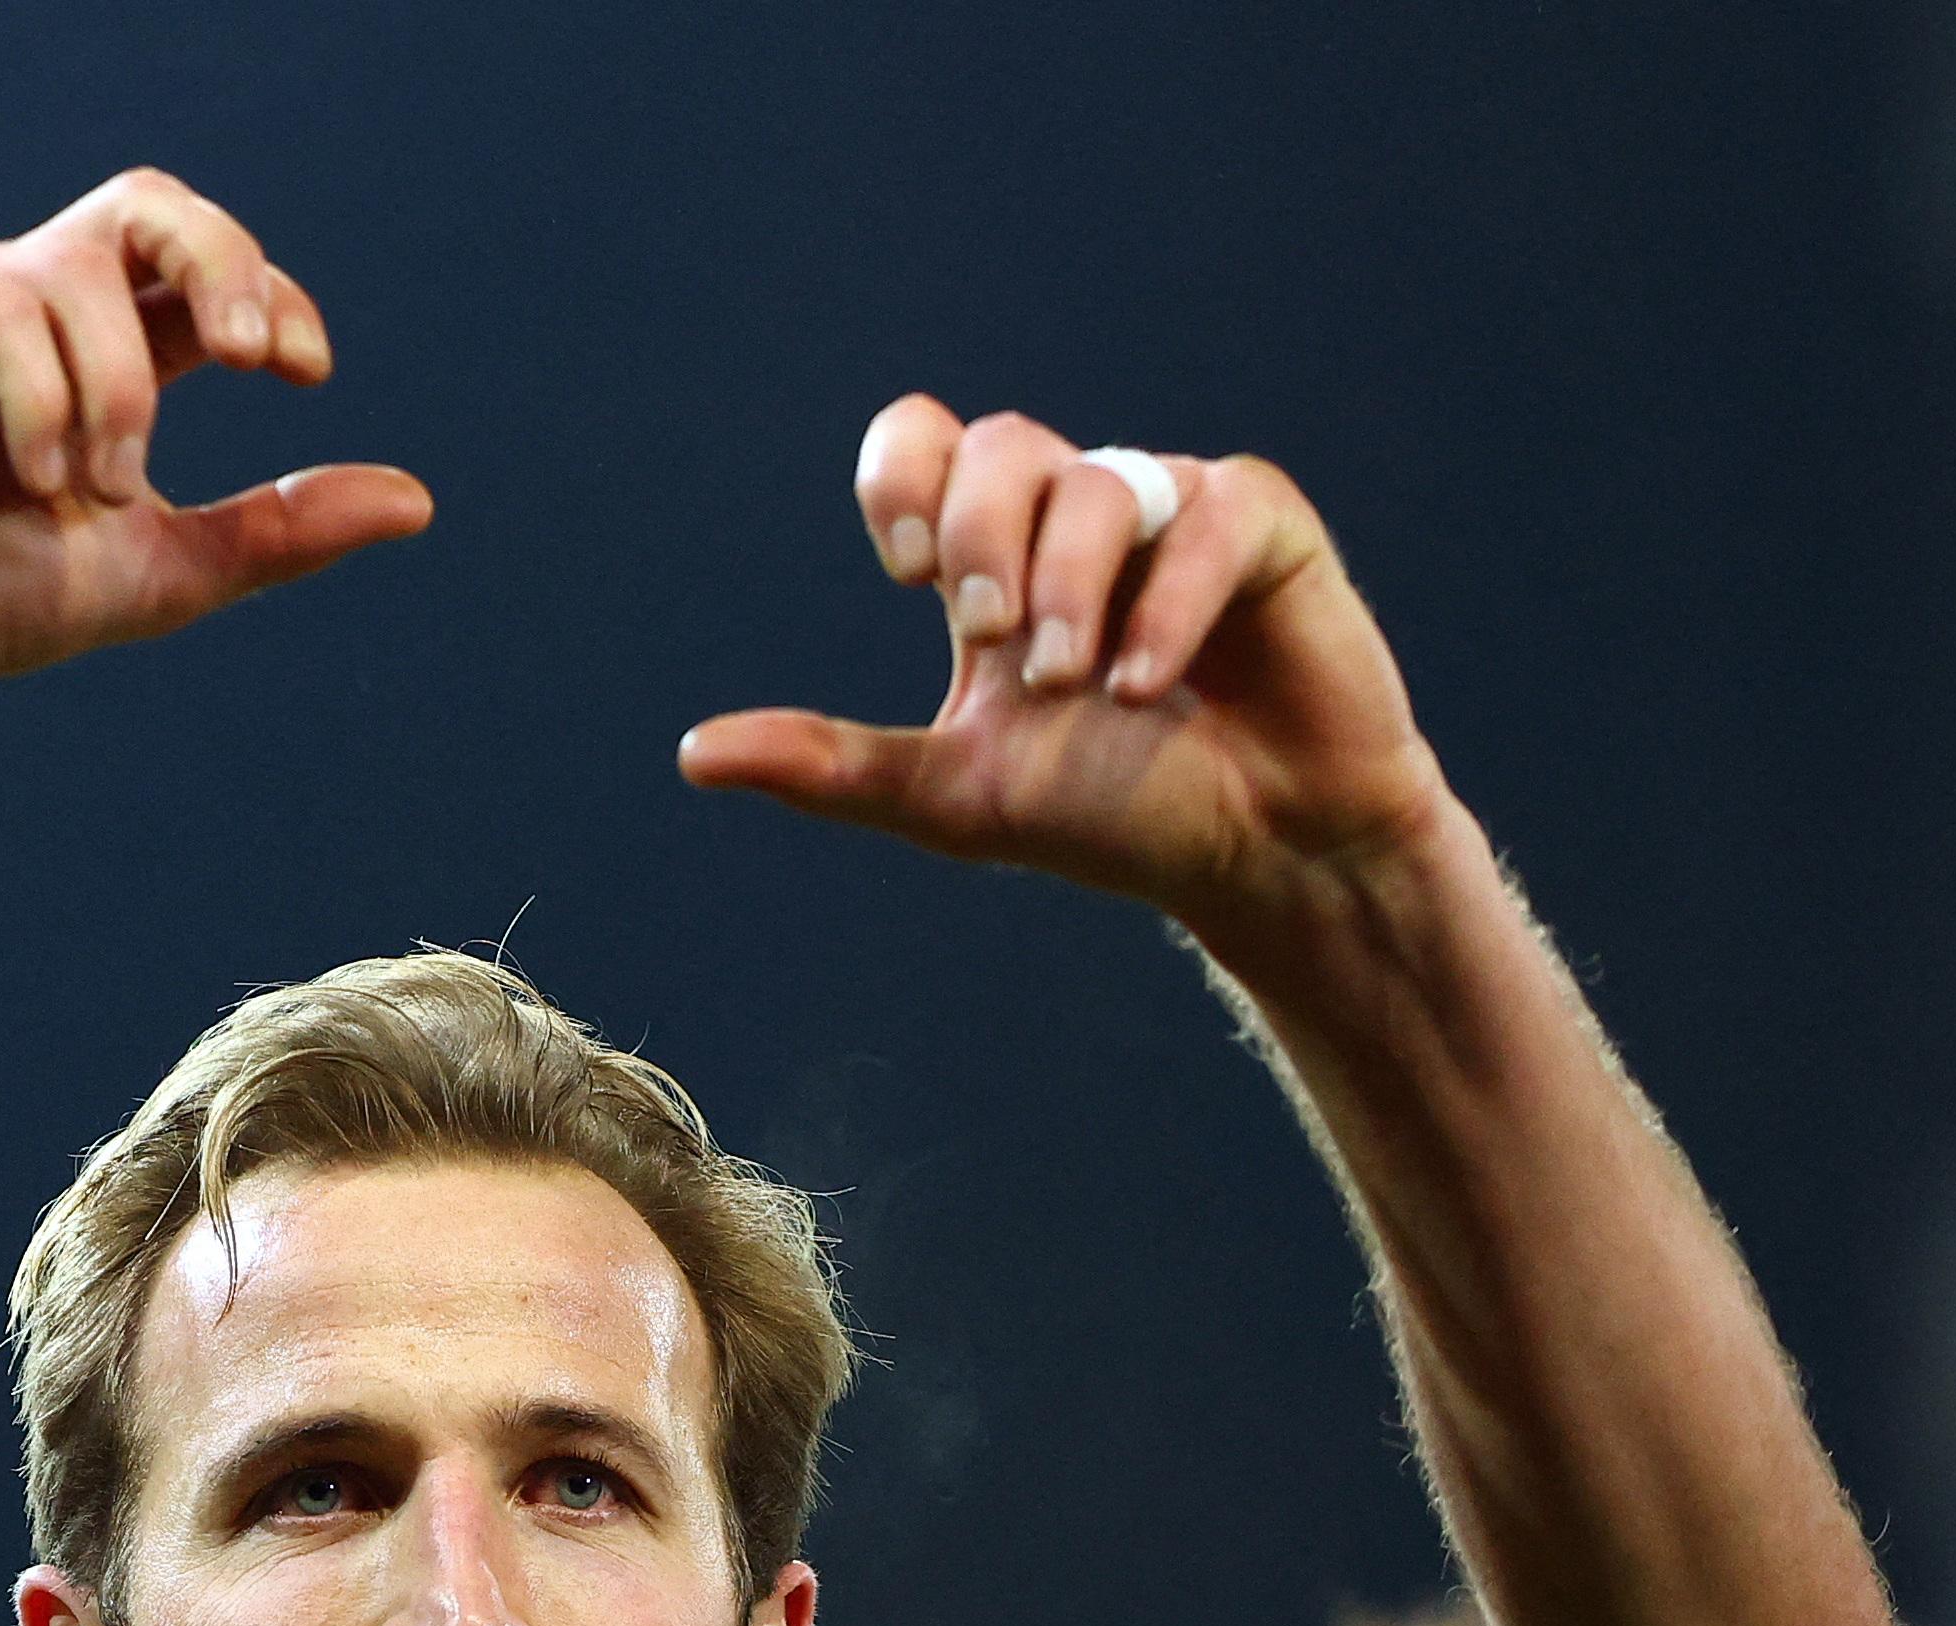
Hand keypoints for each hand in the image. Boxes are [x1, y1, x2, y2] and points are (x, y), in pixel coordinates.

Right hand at [0, 166, 429, 724]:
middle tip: (259, 352)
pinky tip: (33, 474)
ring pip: (84, 272)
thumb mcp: (162, 570)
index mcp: (103, 353)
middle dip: (223, 261)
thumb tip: (419, 500)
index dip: (269, 295)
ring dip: (119, 386)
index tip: (304, 371)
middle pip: (154, 207)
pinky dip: (41, 391)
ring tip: (94, 487)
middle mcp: (38, 303)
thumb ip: (279, 531)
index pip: (205, 277)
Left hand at [678, 404, 1450, 932]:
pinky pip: (1206, 515)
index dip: (905, 475)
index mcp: (997, 558)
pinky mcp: (1263, 524)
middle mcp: (1079, 514)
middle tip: (994, 641)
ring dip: (1072, 588)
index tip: (906, 571)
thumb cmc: (1117, 815)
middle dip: (982, 540)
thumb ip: (831, 767)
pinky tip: (1145, 683)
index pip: (925, 440)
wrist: (1259, 855)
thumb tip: (692, 752)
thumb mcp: (955, 794)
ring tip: (1080, 687)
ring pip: (1097, 482)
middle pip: (1001, 447)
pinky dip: (1168, 601)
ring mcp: (1173, 509)